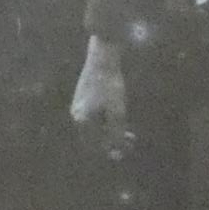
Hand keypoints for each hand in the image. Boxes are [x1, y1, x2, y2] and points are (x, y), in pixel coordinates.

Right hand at [70, 36, 128, 154]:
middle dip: (113, 140)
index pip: (96, 146)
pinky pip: (94, 117)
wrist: (103, 58)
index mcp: (82, 121)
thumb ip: (116, 133)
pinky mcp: (83, 98)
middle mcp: (77, 116)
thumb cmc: (110, 85)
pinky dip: (106, 120)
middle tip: (131, 138)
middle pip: (94, 137)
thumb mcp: (117, 112)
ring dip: (110, 130)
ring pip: (95, 127)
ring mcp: (78, 106)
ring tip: (128, 128)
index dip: (113, 149)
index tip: (129, 147)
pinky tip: (118, 115)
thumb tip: (117, 152)